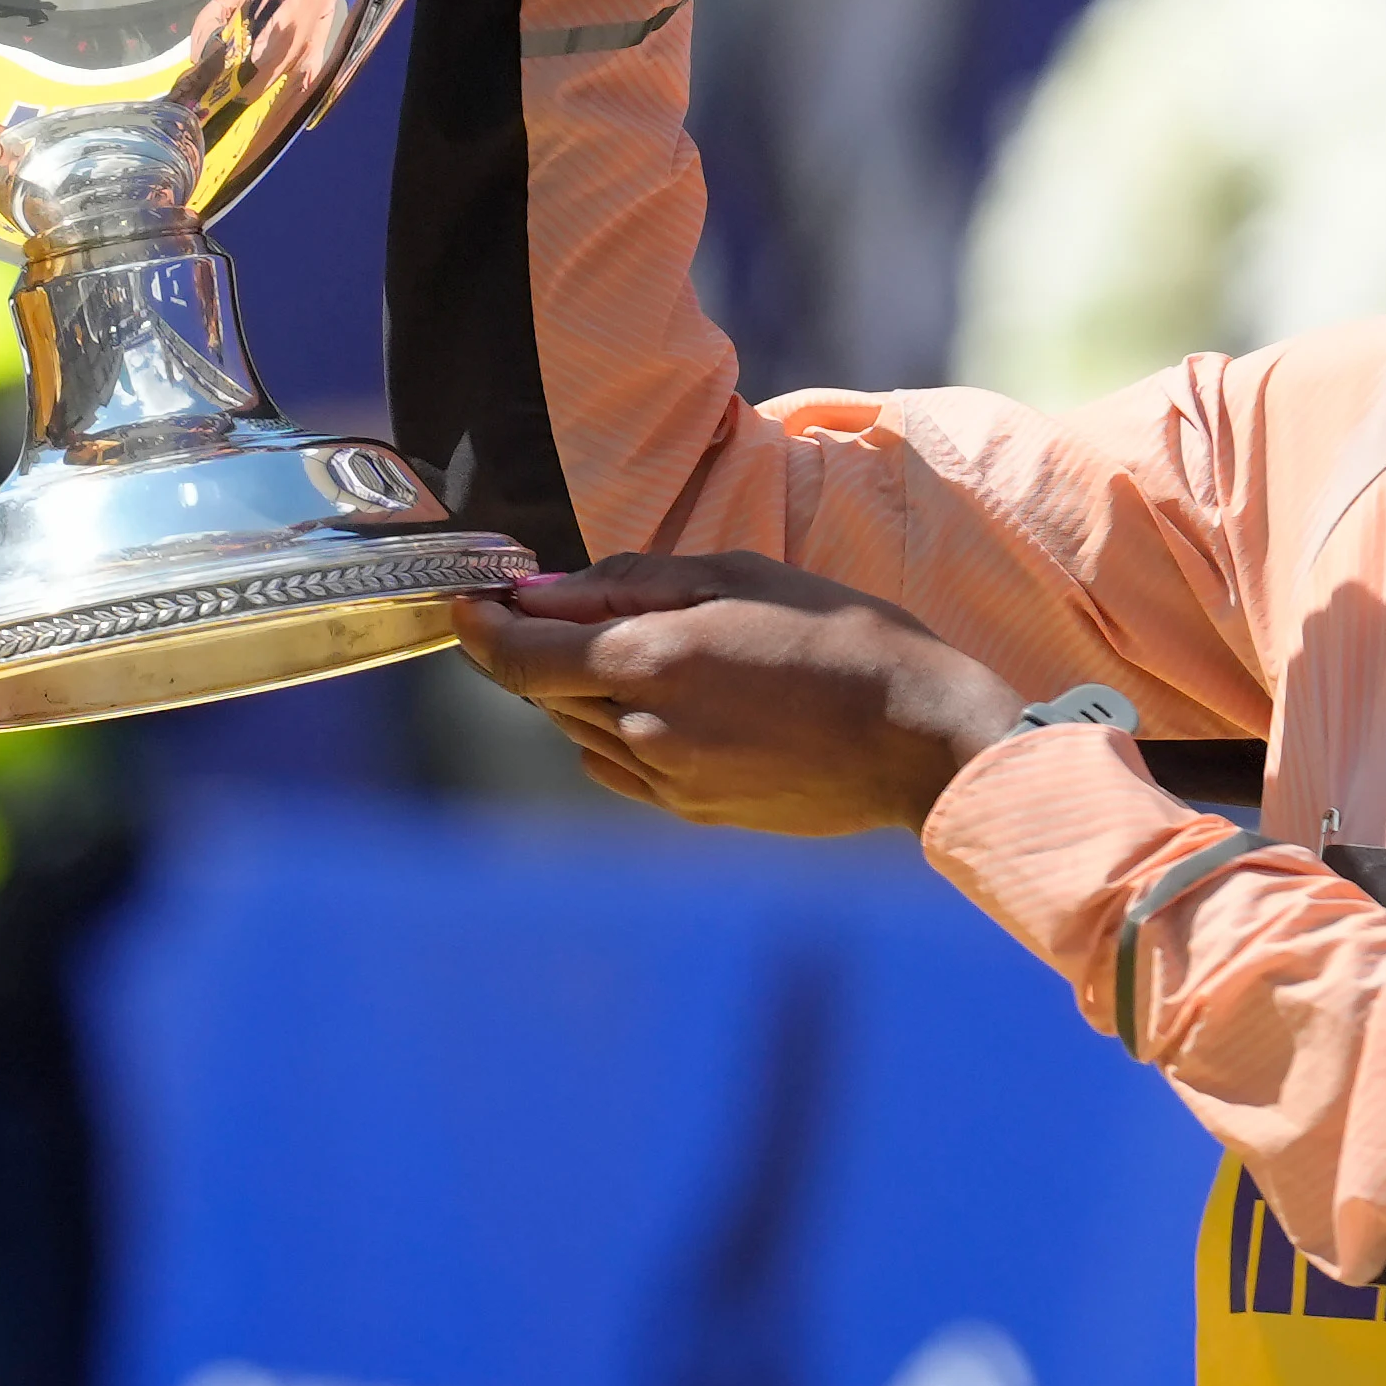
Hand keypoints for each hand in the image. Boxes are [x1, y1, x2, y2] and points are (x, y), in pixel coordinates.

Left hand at [454, 551, 1022, 834]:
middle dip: (533, 646)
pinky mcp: (693, 810)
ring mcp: (665, 780)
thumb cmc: (839, 634)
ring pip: (577, 728)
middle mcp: (641, 729)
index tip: (469, 599)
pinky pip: (618, 766)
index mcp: (646, 661)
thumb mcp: (737, 574)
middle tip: (551, 604)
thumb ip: (629, 581)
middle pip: (541, 691)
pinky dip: (612, 730)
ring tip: (625, 645)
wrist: (917, 738)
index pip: (517, 654)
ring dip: (576, 688)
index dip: (479, 625)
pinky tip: (657, 701)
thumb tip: (545, 590)